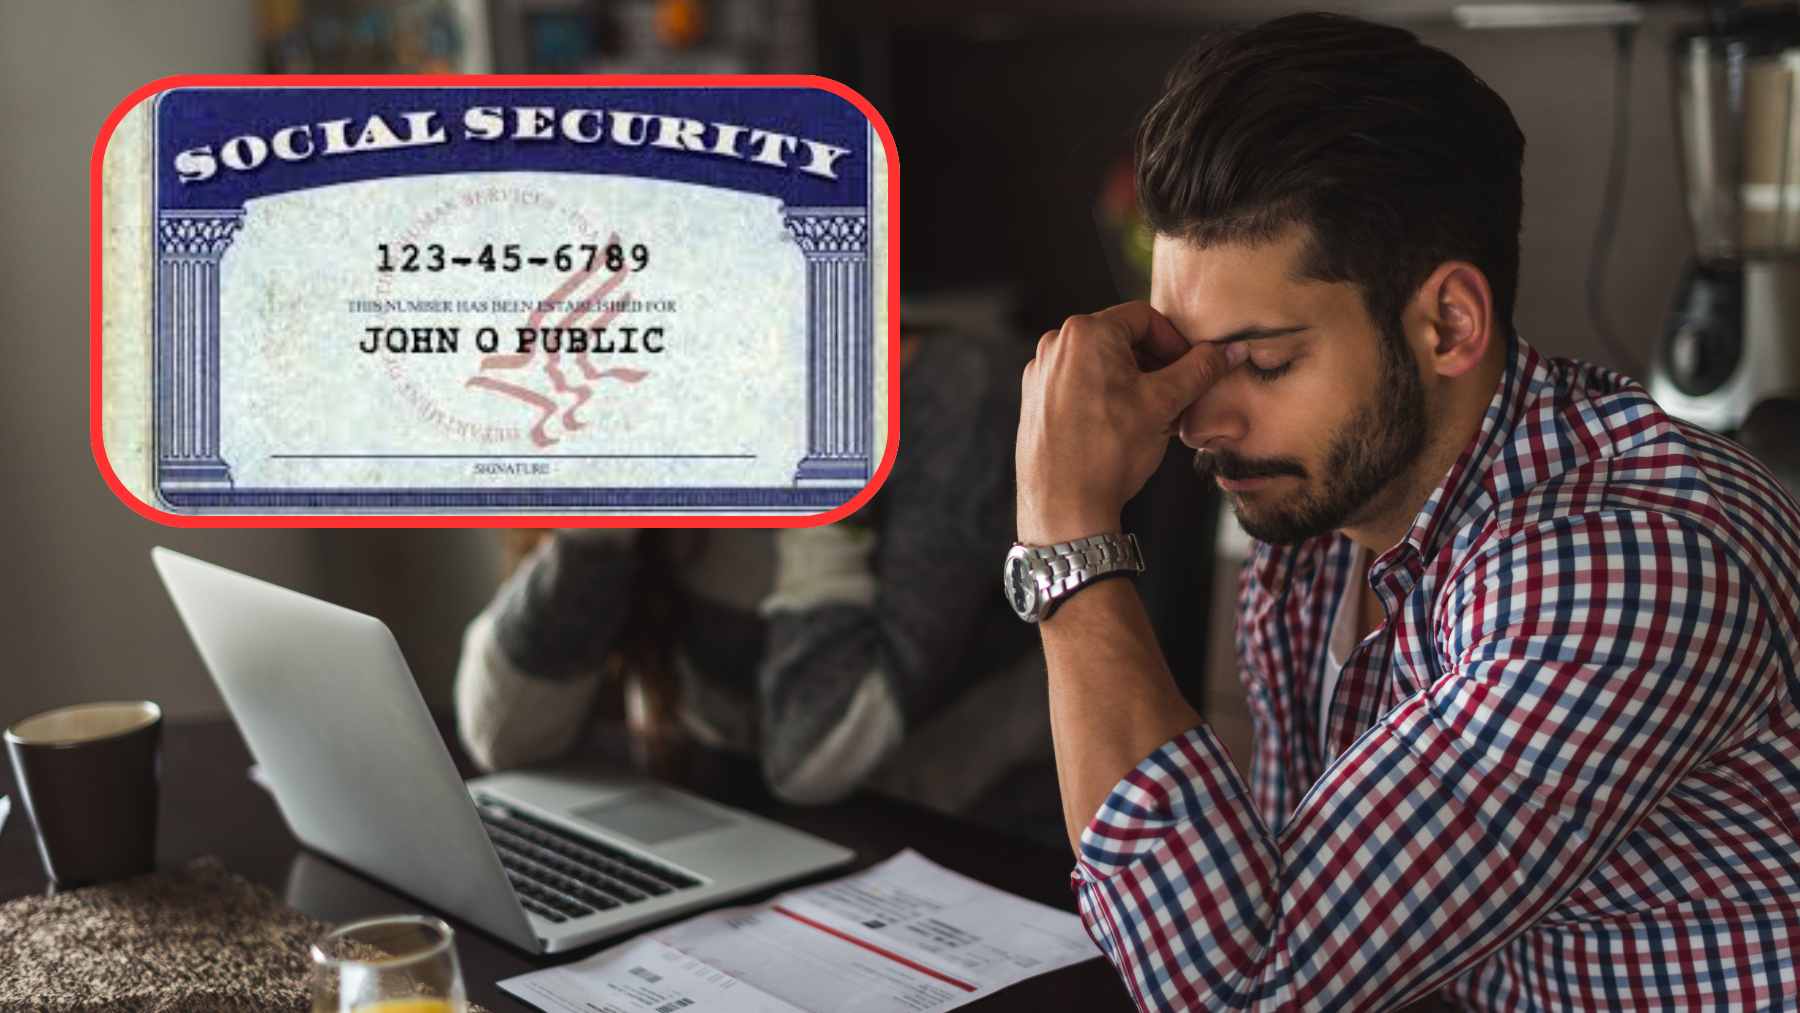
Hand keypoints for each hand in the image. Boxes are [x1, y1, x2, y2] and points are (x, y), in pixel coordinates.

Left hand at [1016, 302, 1242, 543]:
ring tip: (1154, 417)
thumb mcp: (1164, 403)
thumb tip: (1232, 350)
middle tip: (1178, 397)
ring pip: (1100, 365)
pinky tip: (1123, 427)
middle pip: (1121, 340)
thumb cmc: (1109, 452)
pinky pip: (1079, 385)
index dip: (1175, 342)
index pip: (1145, 318)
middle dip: (1155, 366)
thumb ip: (1200, 370)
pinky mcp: (1034, 400)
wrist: (1063, 507)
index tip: (1192, 369)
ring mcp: (1040, 373)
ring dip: (1133, 383)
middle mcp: (1056, 345)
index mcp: (1086, 333)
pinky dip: (1105, 397)